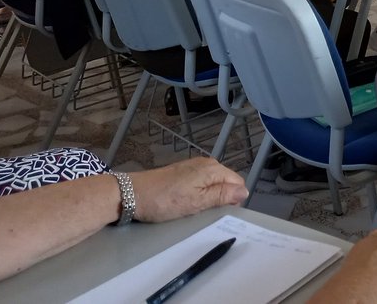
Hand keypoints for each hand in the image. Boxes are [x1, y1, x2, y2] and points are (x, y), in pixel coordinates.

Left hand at [129, 158, 247, 222]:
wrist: (132, 194)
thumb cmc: (164, 200)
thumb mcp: (196, 202)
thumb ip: (222, 196)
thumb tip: (244, 192)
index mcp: (212, 169)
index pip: (238, 182)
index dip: (234, 199)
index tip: (220, 212)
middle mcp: (206, 163)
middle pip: (227, 182)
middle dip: (222, 198)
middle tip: (205, 212)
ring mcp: (194, 167)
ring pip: (214, 183)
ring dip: (210, 196)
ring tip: (195, 209)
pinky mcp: (183, 172)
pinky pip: (201, 182)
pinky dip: (199, 193)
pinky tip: (187, 202)